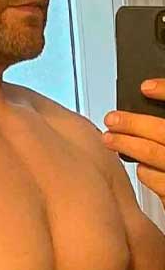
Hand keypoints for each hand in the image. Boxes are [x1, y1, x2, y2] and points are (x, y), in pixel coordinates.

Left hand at [102, 79, 164, 204]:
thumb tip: (153, 103)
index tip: (145, 87)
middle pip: (163, 131)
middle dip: (133, 123)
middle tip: (112, 119)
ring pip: (154, 155)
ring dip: (129, 146)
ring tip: (110, 140)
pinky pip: (159, 183)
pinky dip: (146, 173)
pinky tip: (139, 168)